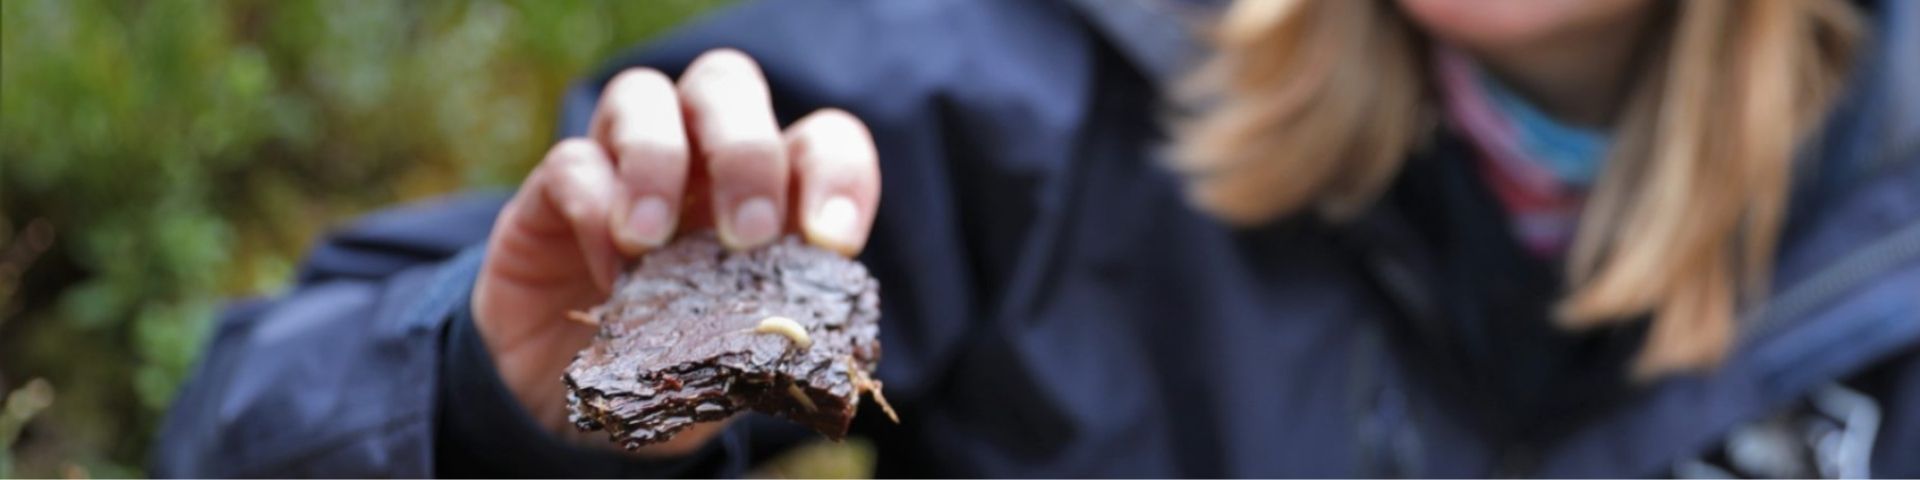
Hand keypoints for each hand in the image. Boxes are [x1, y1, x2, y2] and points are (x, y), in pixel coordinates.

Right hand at [470, 49, 880, 455]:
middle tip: (748, 237)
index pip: (819, 140)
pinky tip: (612, 277)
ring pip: (642, 96)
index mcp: (766, 194)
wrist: (568, 409)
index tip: (832, 240)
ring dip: (656, 159)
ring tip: (654, 244)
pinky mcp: (552, 195)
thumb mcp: (735, 371)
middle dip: (745, 150)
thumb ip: (771, 349)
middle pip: (725, 83)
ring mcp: (619, 167)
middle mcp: (695, 160)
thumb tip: (814, 352)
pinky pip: (572, 162)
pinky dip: (594, 209)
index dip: (837, 173)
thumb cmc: (672, 373)